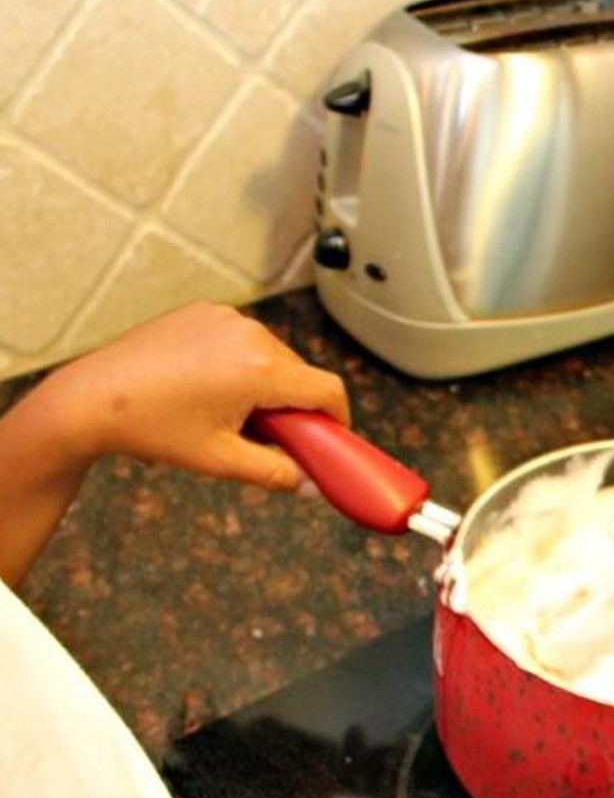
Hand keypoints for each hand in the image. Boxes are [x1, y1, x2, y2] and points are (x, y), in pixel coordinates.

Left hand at [52, 301, 349, 489]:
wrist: (92, 399)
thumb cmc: (153, 429)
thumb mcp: (222, 461)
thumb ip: (277, 473)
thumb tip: (312, 486)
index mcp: (260, 370)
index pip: (327, 390)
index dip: (337, 418)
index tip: (330, 438)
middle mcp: (249, 334)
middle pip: (300, 372)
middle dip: (293, 405)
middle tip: (269, 435)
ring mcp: (225, 318)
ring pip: (273, 355)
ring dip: (267, 382)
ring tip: (230, 410)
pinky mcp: (205, 311)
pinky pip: (243, 339)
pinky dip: (240, 362)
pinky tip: (209, 385)